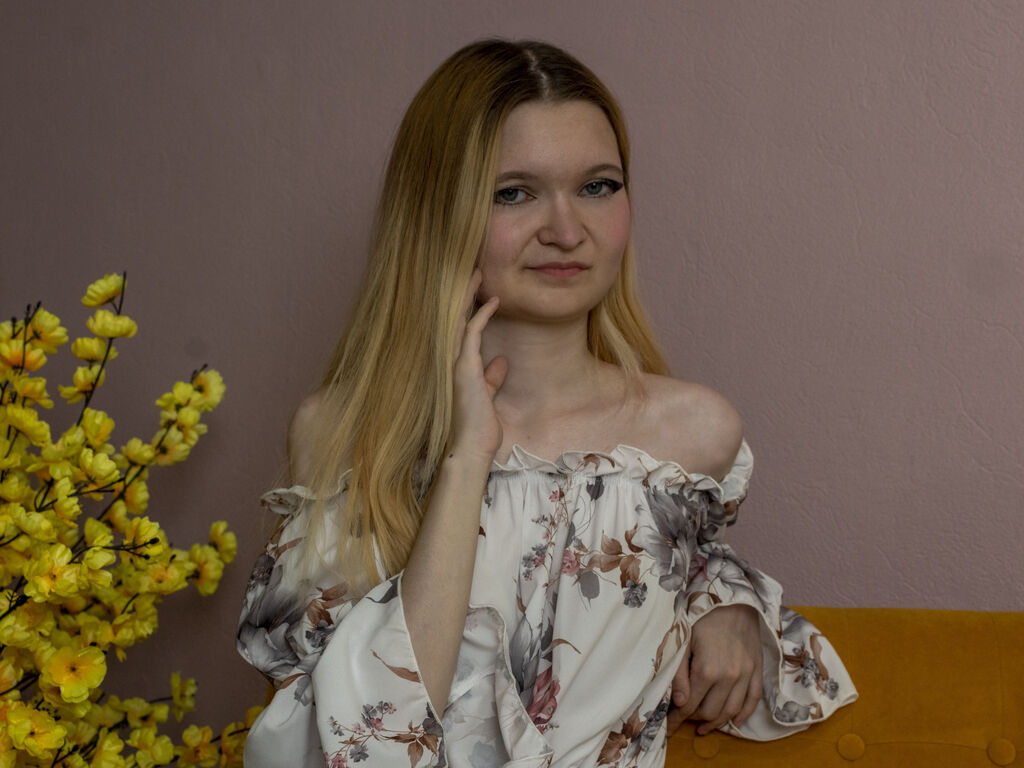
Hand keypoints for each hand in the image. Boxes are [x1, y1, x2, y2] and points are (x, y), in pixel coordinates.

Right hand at [448, 269, 507, 463]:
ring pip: (460, 319)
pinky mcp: (464, 366)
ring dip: (470, 295)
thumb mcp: (487, 395)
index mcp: (456, 366)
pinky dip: (483, 315)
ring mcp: (455, 362)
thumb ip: (491, 377)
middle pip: (454, 318)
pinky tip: (494, 300)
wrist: (471, 447)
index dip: (467, 307)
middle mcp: (450, 360)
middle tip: (472, 270)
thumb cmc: (479, 426)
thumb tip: (500, 362)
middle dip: (463, 293)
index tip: (476, 288)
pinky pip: (473, 333)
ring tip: (478, 273)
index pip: (459, 329)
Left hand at [666, 604, 762, 735]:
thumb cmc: (702, 617)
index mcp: (707, 669)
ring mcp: (746, 675)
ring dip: (717, 722)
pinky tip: (735, 722)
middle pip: (710, 712)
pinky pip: (753, 700)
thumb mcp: (683, 641)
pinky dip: (744, 714)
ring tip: (703, 727)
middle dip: (694, 720)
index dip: (676, 719)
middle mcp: (729, 677)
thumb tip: (679, 703)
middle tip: (682, 720)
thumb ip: (679, 674)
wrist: (733, 600)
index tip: (667, 727)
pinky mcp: (757, 670)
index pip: (689, 705)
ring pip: (731, 711)